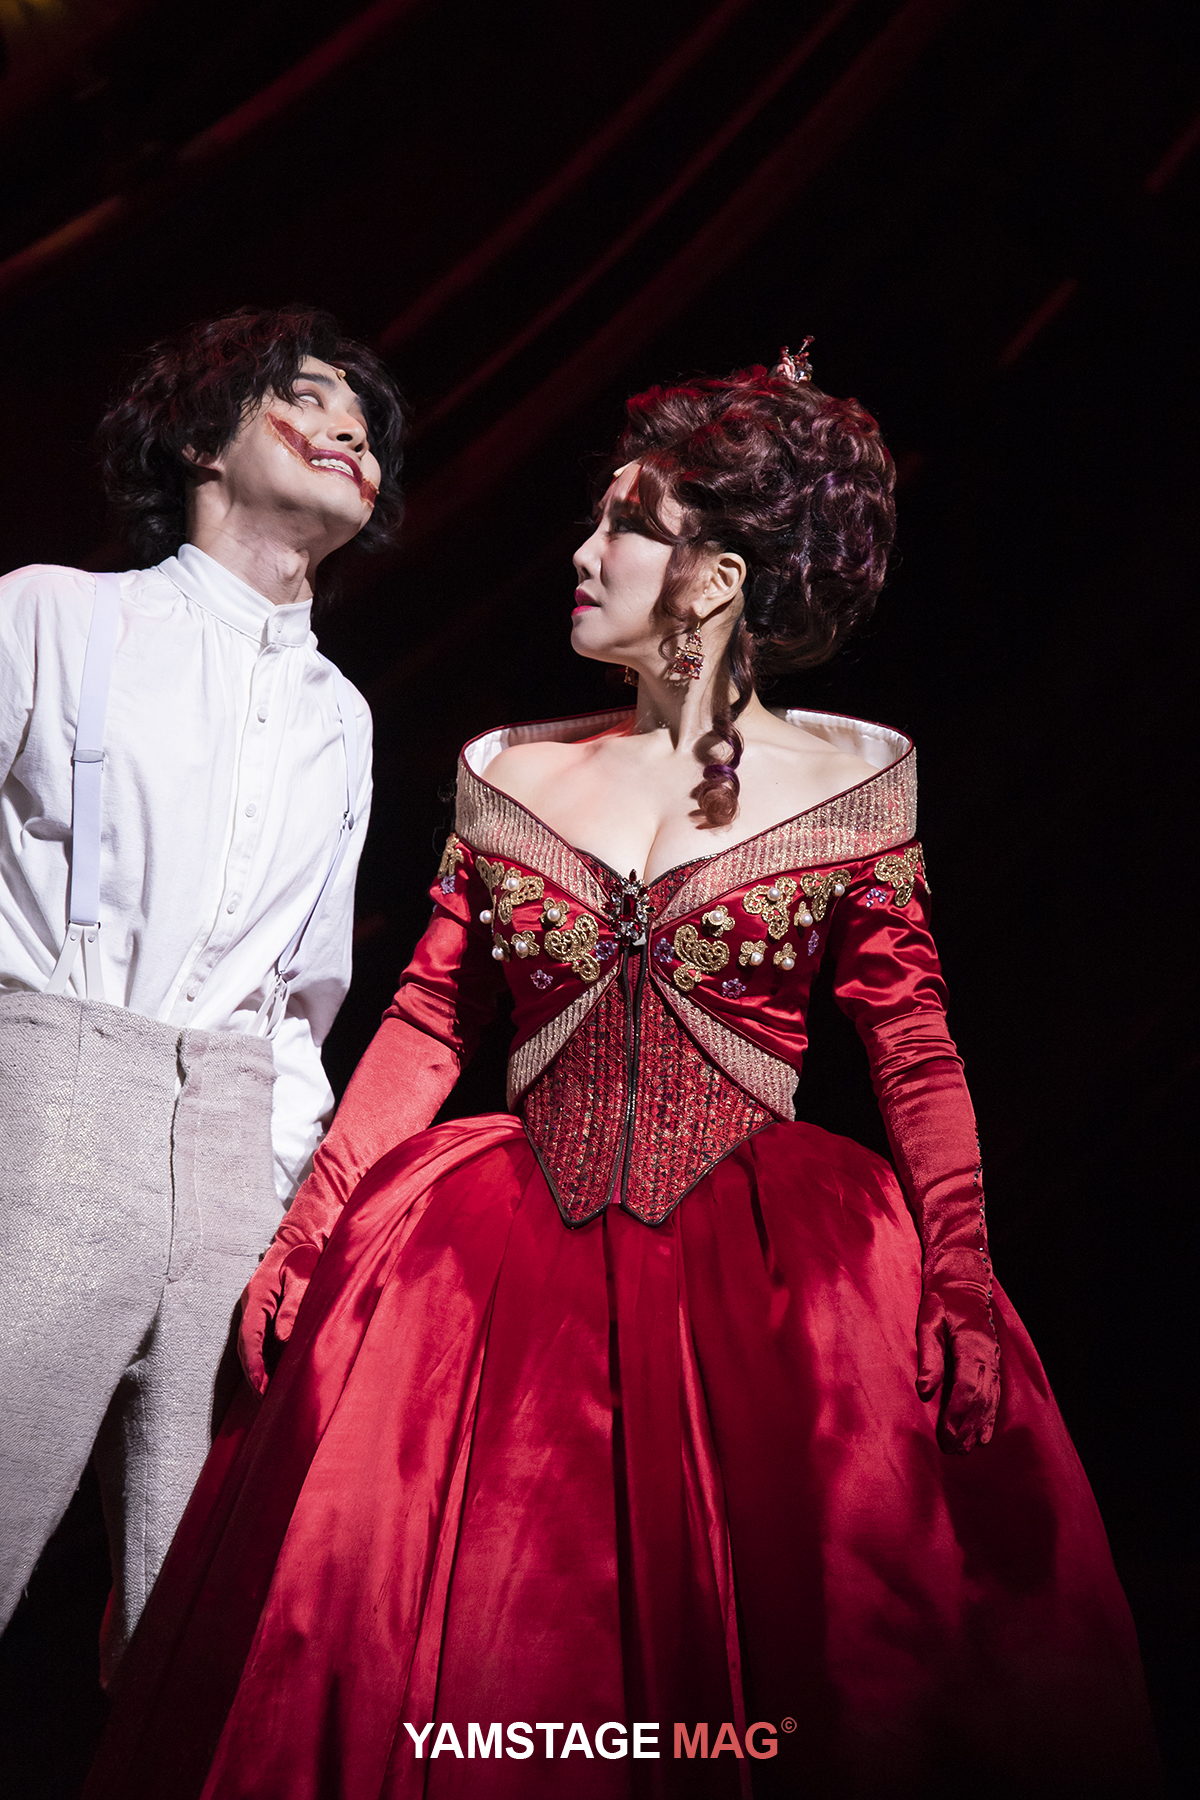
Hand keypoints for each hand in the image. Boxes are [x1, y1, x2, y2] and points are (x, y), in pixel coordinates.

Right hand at [237, 1239, 323, 1396]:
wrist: (305, 1233)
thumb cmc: (306, 1253)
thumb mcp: (304, 1276)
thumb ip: (294, 1305)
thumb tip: (283, 1338)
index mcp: (257, 1295)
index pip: (250, 1337)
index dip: (254, 1365)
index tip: (260, 1387)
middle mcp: (252, 1303)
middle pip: (245, 1345)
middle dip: (253, 1373)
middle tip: (264, 1399)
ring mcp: (256, 1306)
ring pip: (250, 1343)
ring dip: (256, 1368)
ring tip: (267, 1393)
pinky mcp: (265, 1308)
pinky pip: (259, 1337)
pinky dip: (262, 1357)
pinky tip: (272, 1371)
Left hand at [916, 1275, 1000, 1454]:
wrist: (964, 1281)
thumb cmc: (941, 1300)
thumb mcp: (928, 1322)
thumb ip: (928, 1357)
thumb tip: (924, 1392)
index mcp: (972, 1345)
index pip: (967, 1388)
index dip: (956, 1414)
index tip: (944, 1435)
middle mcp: (988, 1356)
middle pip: (980, 1399)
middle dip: (966, 1427)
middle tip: (951, 1451)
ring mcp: (993, 1361)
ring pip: (990, 1400)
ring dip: (978, 1426)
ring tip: (965, 1449)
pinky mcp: (992, 1364)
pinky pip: (994, 1395)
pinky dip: (988, 1417)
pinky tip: (982, 1435)